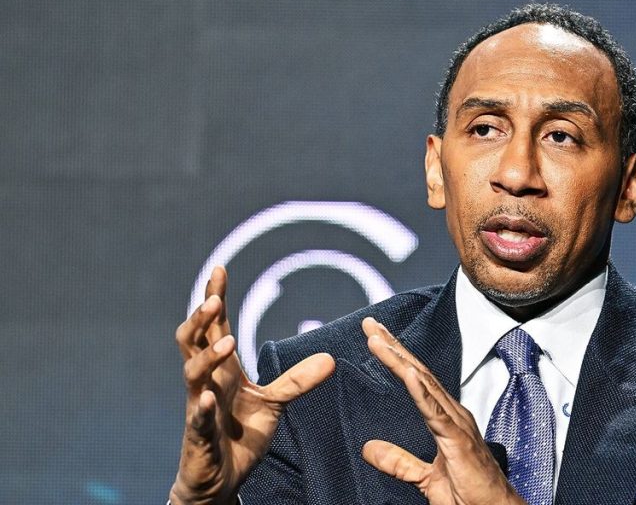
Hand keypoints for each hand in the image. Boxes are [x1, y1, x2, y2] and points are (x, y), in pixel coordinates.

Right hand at [169, 267, 334, 504]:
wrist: (220, 479)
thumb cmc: (239, 435)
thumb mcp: (275, 403)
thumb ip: (297, 380)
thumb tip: (331, 358)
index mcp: (224, 371)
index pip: (216, 328)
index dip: (216, 299)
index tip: (220, 269)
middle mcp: (207, 383)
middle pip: (193, 341)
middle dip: (201, 319)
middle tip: (215, 300)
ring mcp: (199, 407)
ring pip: (192, 373)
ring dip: (208, 357)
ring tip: (228, 342)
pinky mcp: (198, 436)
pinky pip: (197, 418)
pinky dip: (203, 407)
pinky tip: (210, 397)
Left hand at [360, 317, 525, 504]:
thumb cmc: (470, 496)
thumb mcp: (426, 478)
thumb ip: (399, 462)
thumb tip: (369, 449)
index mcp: (445, 420)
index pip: (416, 381)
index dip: (395, 357)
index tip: (375, 337)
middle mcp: (452, 415)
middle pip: (418, 373)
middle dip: (393, 347)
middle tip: (369, 323)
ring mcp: (457, 425)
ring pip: (424, 385)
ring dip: (400, 360)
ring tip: (378, 340)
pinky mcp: (458, 441)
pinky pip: (435, 412)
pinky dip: (420, 390)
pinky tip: (406, 373)